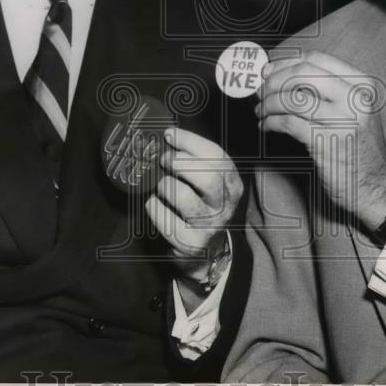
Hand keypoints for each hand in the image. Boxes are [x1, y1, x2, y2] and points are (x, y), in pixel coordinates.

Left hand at [145, 127, 241, 285]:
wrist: (208, 252)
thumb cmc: (203, 207)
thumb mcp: (210, 183)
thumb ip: (196, 161)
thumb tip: (168, 136)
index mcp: (231, 184)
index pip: (216, 156)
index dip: (190, 141)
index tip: (169, 134)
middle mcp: (224, 205)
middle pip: (207, 177)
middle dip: (179, 163)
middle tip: (164, 160)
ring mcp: (208, 226)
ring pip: (185, 197)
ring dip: (165, 186)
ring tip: (160, 185)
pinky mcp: (190, 243)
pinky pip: (166, 220)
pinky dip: (154, 207)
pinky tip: (154, 204)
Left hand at [255, 50, 385, 229]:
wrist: (377, 184)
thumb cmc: (358, 145)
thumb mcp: (354, 109)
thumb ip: (327, 90)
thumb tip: (282, 75)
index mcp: (361, 84)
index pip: (316, 59)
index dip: (286, 63)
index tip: (268, 72)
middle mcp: (354, 98)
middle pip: (302, 73)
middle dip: (274, 81)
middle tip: (259, 92)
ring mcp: (342, 120)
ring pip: (292, 99)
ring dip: (268, 103)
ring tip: (260, 112)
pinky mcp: (326, 143)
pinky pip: (288, 123)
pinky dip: (270, 122)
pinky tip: (265, 127)